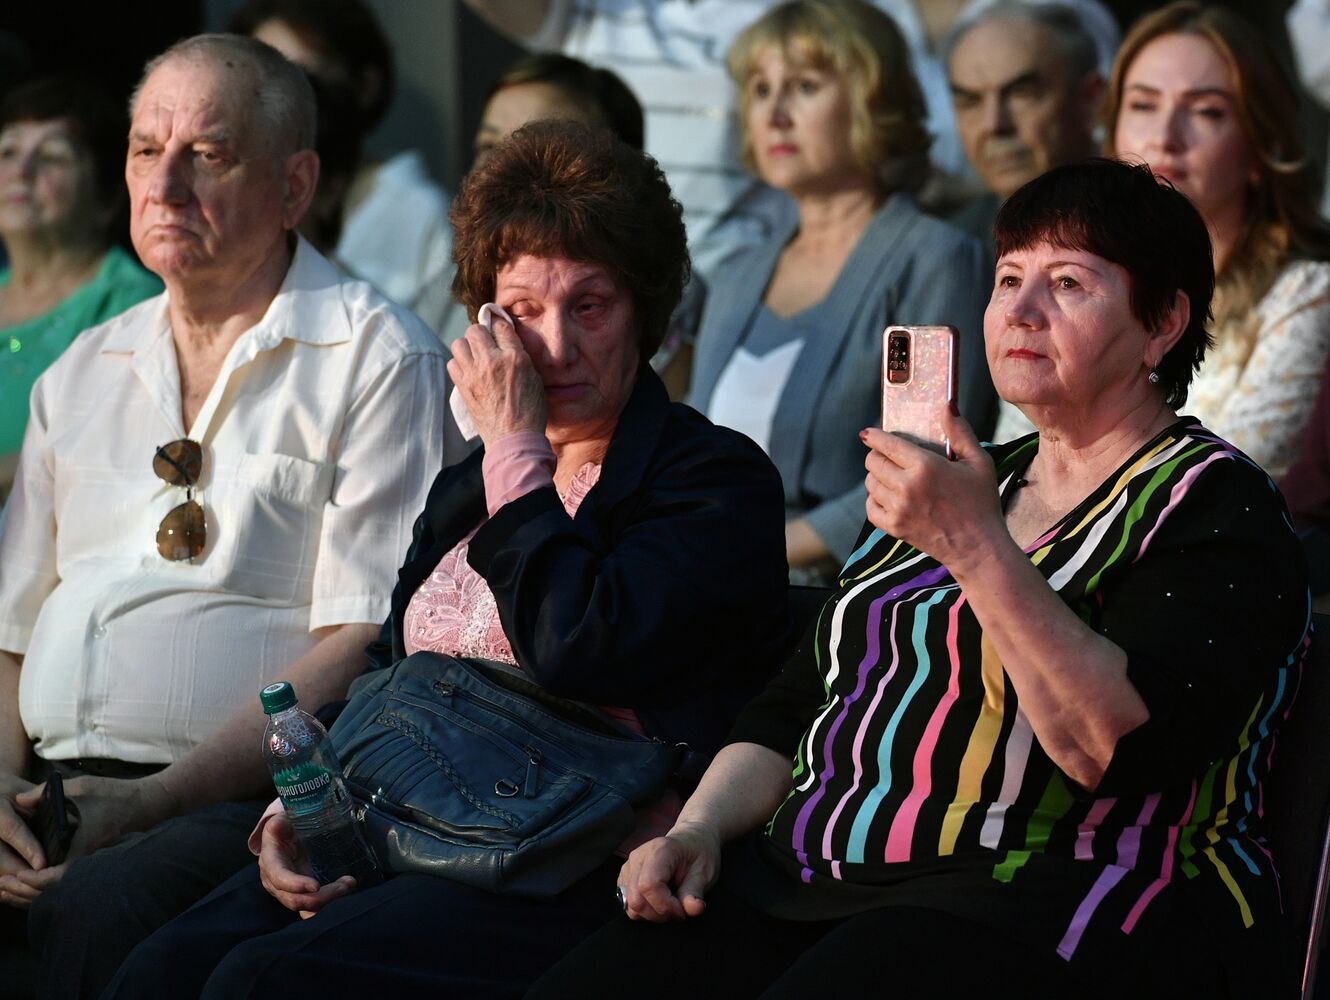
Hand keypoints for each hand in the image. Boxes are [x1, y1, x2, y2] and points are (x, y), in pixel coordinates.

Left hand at [0, 773, 175, 906]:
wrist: (147, 804)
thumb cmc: (116, 794)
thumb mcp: (83, 786)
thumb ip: (47, 792)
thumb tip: (18, 801)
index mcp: (85, 843)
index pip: (58, 874)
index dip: (33, 880)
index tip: (14, 877)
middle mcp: (89, 859)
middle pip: (53, 889)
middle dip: (24, 892)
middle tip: (1, 887)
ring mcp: (92, 864)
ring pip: (59, 891)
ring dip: (32, 894)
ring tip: (8, 891)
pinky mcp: (92, 864)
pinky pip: (66, 884)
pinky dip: (45, 888)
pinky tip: (29, 886)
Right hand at [257, 812, 354, 917]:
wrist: (289, 835)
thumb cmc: (287, 826)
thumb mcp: (282, 820)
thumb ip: (281, 822)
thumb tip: (278, 824)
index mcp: (270, 862)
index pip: (280, 879)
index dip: (296, 885)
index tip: (316, 885)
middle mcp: (275, 882)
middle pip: (295, 899)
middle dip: (322, 896)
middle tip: (347, 882)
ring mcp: (287, 892)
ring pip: (305, 908)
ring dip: (329, 902)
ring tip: (349, 884)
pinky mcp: (300, 897)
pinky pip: (312, 910)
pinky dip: (328, 906)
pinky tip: (344, 893)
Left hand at [447, 313, 546, 445]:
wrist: (514, 439)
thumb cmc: (530, 412)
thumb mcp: (535, 379)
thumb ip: (520, 357)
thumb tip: (507, 342)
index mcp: (514, 358)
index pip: (500, 325)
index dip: (499, 324)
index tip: (499, 329)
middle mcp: (491, 362)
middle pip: (475, 330)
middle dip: (481, 334)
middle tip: (487, 344)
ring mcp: (474, 375)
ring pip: (459, 344)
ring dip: (467, 347)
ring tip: (476, 357)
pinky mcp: (463, 388)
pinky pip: (452, 363)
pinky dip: (459, 364)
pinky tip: (470, 372)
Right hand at [616, 821, 721, 921]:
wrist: (691, 842)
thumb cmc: (698, 854)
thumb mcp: (704, 872)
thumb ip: (695, 891)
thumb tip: (694, 909)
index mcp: (660, 850)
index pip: (649, 886)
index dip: (665, 906)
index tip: (682, 910)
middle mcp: (639, 856)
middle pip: (636, 899)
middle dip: (659, 913)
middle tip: (678, 910)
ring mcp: (629, 866)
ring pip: (630, 905)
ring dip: (651, 913)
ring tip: (670, 905)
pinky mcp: (625, 877)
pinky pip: (628, 903)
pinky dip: (644, 910)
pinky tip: (659, 902)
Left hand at [862, 410, 1003, 572]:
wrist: (978, 547)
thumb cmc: (982, 502)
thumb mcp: (979, 462)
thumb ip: (960, 432)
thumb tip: (947, 405)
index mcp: (926, 467)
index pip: (886, 444)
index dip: (873, 436)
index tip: (868, 434)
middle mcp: (906, 487)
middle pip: (873, 462)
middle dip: (878, 455)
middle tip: (889, 456)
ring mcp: (898, 509)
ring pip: (870, 483)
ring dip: (877, 477)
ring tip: (893, 476)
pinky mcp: (894, 528)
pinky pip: (870, 507)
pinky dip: (875, 500)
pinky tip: (889, 497)